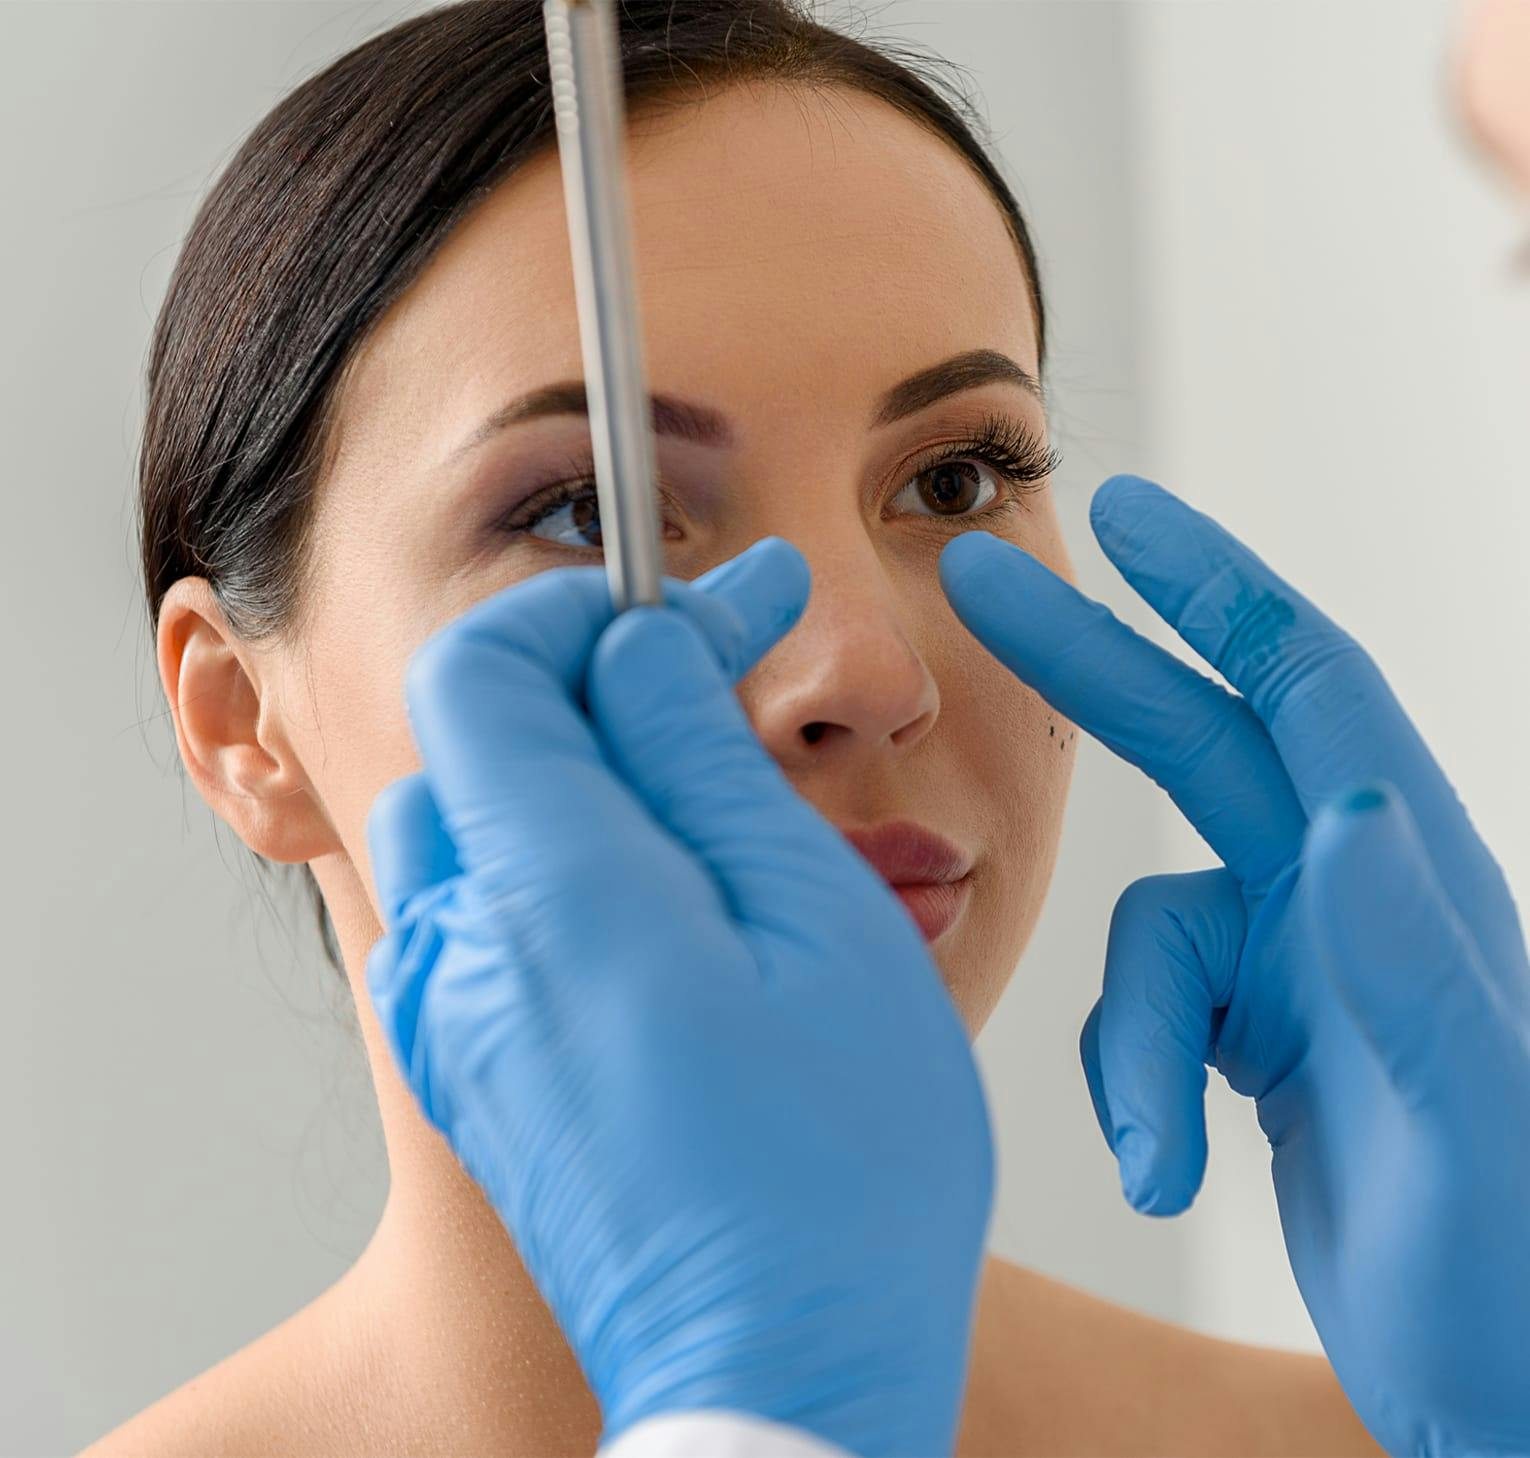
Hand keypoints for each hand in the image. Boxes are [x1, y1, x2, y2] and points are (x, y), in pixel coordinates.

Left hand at [364, 538, 993, 1457]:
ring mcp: (454, 1015)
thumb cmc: (839, 1170)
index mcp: (551, 895)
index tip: (709, 603)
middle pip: (478, 731)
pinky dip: (558, 849)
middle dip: (600, 673)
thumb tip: (643, 642)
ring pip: (477, 811)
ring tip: (707, 791)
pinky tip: (663, 892)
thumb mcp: (812, 921)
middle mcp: (467, 948)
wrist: (780, 1377)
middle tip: (726, 680)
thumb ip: (705, 756)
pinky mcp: (472, 1066)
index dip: (593, 607)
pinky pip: (481, 903)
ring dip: (582, 762)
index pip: (490, 665)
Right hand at [939, 476, 1529, 1456]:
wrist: (1497, 1391)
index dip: (1215, 587)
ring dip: (1126, 1043)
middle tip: (978, 583)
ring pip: (1146, 938)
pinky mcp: (1250, 1034)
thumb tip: (1349, 806)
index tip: (1124, 513)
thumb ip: (1404, 962)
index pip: (1307, 687)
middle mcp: (1347, 899)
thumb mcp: (1468, 1124)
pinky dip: (1127, 1086)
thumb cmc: (1509, 1273)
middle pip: (1194, 741)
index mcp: (1407, 881)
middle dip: (1086, 660)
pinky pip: (1140, 1016)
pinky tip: (1163, 1168)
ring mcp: (1294, 965)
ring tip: (1157, 1152)